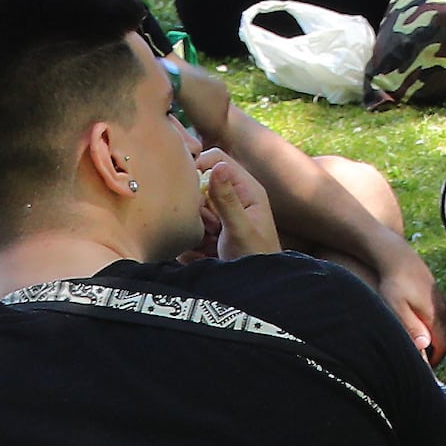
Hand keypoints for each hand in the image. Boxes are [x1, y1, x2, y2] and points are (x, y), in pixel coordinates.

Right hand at [191, 145, 279, 260]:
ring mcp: (219, 215)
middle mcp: (233, 198)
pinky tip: (208, 254)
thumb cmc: (255, 257)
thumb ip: (227, 199)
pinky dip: (193, 243)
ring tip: (214, 242)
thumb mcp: (241, 228)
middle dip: (199, 207)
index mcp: (246, 188)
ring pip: (192, 210)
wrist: (255, 286)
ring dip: (197, 227)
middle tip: (213, 227)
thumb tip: (218, 165)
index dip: (200, 167)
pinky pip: (189, 230)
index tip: (191, 190)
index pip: (216, 158)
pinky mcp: (209, 233)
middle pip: (199, 186)